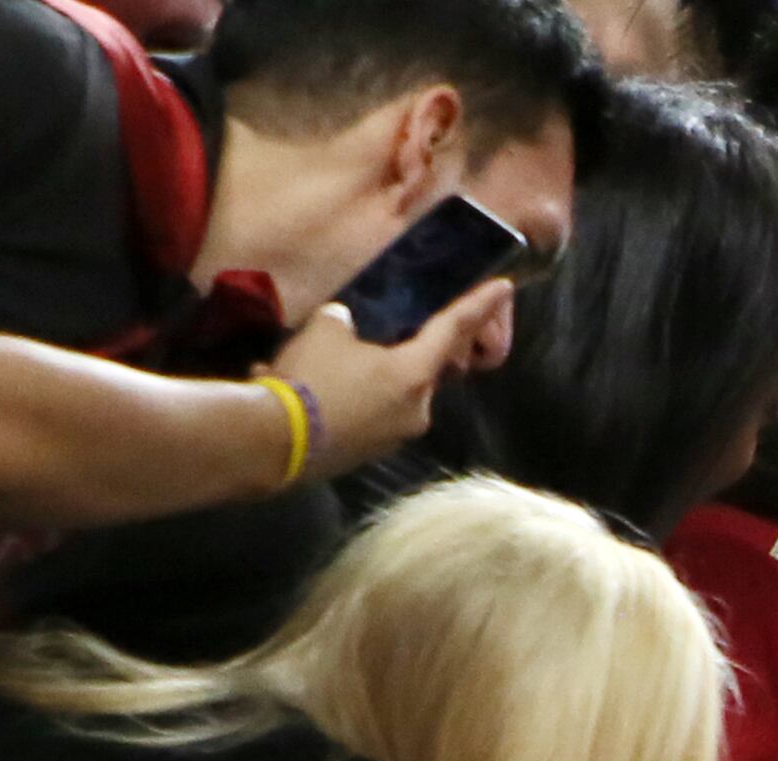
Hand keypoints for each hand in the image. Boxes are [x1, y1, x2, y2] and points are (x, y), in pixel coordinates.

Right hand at [266, 283, 516, 481]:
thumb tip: (345, 327)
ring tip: (316, 369)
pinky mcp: (368, 455)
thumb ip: (346, 322)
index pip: (453, 329)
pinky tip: (307, 393)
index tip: (504, 288)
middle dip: (398, 351)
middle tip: (368, 336)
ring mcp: (394, 437)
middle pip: (418, 368)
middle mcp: (416, 410)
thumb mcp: (326, 329)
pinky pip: (364, 417)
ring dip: (362, 378)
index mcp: (415, 374)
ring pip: (387, 394)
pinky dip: (344, 402)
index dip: (478, 305)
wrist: (273, 441)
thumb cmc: (311, 377)